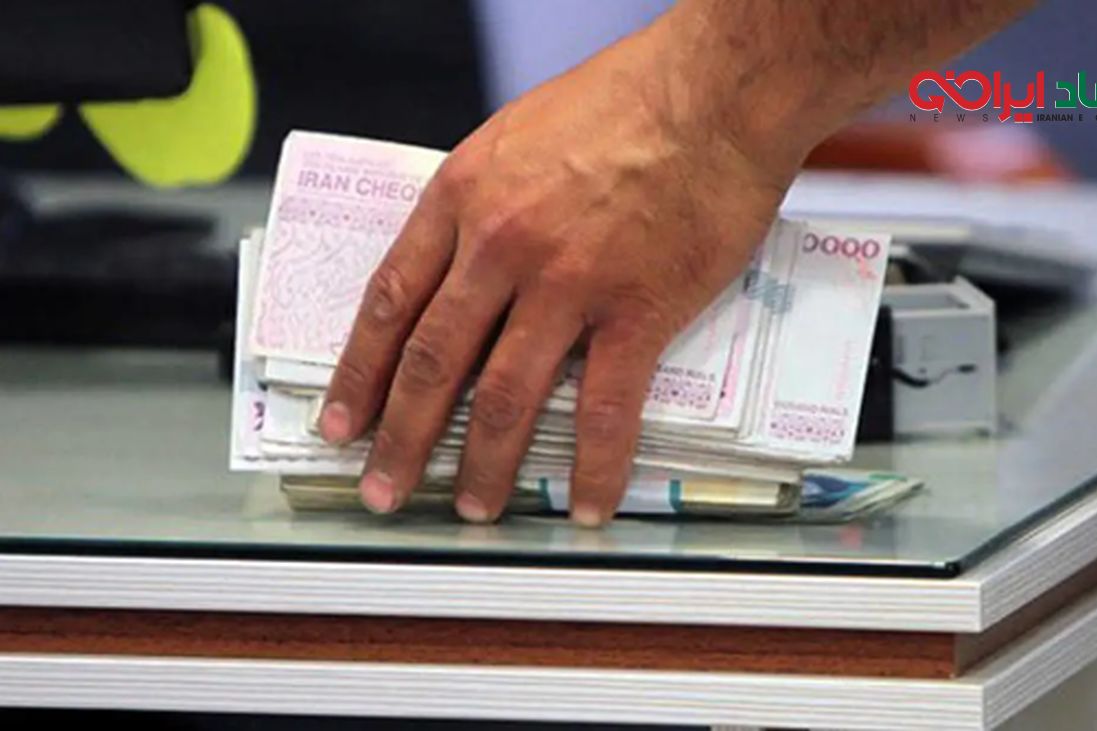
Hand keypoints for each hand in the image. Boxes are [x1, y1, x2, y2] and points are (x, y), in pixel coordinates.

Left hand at [316, 14, 795, 525]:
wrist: (714, 89)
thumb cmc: (627, 98)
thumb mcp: (518, 134)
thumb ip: (482, 203)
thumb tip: (464, 266)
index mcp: (465, 194)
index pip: (392, 301)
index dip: (361, 372)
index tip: (343, 420)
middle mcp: (502, 243)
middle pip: (434, 361)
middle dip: (401, 438)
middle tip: (383, 487)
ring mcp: (567, 281)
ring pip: (506, 396)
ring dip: (484, 464)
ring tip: (473, 507)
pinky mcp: (636, 309)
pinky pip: (606, 407)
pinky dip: (593, 464)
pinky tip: (584, 501)